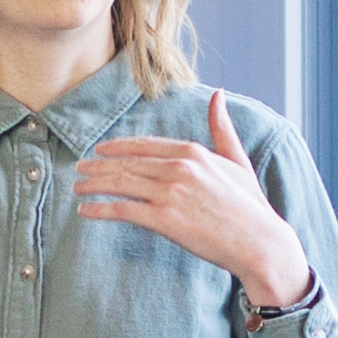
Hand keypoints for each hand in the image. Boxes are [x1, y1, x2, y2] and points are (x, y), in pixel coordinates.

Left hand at [71, 95, 314, 308]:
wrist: (259, 242)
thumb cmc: (251, 205)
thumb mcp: (238, 160)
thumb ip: (222, 128)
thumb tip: (218, 95)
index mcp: (193, 152)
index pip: (145, 145)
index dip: (118, 147)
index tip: (101, 150)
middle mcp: (178, 168)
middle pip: (127, 163)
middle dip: (99, 165)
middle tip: (80, 168)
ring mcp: (170, 193)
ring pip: (121, 184)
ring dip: (94, 185)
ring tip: (78, 189)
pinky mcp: (164, 219)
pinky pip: (123, 210)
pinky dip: (101, 210)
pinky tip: (87, 212)